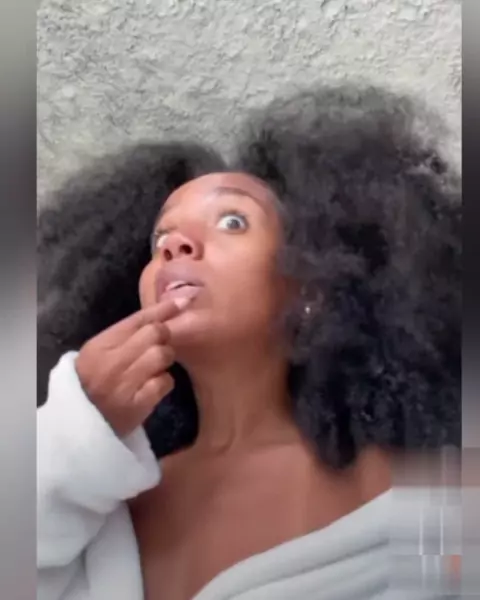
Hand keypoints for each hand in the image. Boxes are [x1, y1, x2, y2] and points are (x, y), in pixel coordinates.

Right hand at [75, 298, 188, 436]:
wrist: (79, 426)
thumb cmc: (91, 384)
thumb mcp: (97, 354)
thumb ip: (123, 336)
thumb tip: (160, 314)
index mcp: (99, 345)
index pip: (137, 319)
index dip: (163, 309)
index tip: (182, 303)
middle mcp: (111, 361)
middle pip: (154, 333)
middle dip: (164, 337)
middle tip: (160, 347)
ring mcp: (124, 383)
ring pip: (162, 355)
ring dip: (165, 360)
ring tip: (154, 368)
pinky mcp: (137, 404)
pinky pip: (165, 381)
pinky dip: (164, 383)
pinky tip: (154, 387)